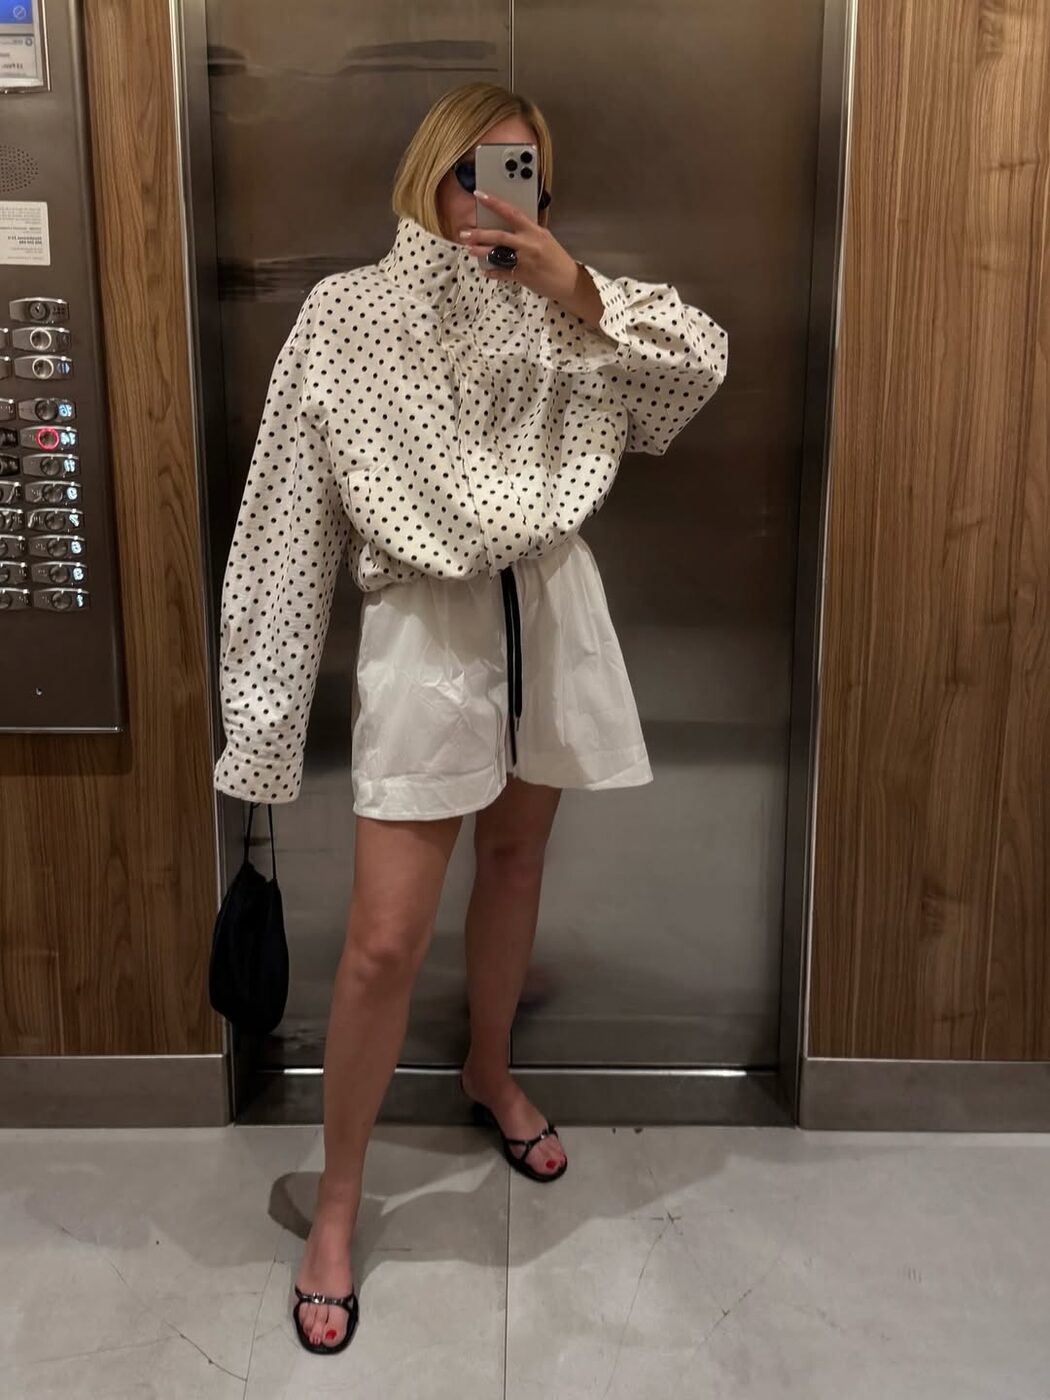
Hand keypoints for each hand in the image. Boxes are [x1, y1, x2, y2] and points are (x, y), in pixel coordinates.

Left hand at [459, 190, 602, 324]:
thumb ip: (528, 232)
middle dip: (479, 234)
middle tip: (465, 233)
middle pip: (499, 235)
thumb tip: (510, 226)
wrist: (568, 281)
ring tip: (469, 249)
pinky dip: (492, 272)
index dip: (494, 203)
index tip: (479, 195)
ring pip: (497, 254)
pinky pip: (502, 273)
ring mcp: (524, 260)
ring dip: (481, 251)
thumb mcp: (544, 239)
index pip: (511, 212)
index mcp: (534, 231)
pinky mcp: (522, 276)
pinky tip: (485, 271)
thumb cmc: (557, 259)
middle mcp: (528, 244)